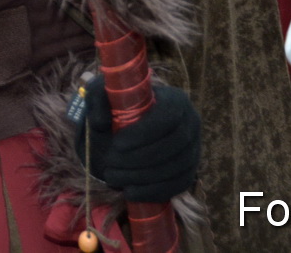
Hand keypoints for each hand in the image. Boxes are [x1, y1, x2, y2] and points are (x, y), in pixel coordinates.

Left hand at [76, 76, 200, 202]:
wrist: (127, 134)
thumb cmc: (116, 111)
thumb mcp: (102, 97)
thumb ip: (97, 98)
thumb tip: (101, 120)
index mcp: (176, 99)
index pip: (167, 116)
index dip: (144, 133)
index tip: (117, 144)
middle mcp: (191, 122)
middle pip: (173, 145)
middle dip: (140, 159)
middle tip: (111, 165)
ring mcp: (194, 148)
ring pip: (175, 168)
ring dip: (142, 178)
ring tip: (114, 178)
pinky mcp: (190, 171)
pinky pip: (178, 185)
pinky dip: (153, 192)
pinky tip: (130, 192)